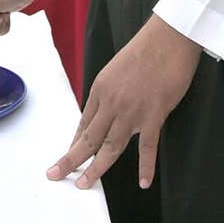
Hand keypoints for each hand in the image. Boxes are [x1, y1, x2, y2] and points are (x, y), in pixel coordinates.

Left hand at [47, 15, 201, 190]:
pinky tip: (144, 183)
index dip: (75, 142)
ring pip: (110, 146)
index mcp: (100, 88)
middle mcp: (111, 102)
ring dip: (96, 169)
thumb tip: (108, 111)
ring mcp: (132, 111)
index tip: (66, 157)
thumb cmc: (145, 49)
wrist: (168, 37)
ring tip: (84, 185)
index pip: (84, 122)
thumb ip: (110, 92)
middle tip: (55, 176)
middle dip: (70, 160)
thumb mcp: (116, 69)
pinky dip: (146, 167)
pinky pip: (148, 147)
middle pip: (88, 138)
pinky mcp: (154, 115)